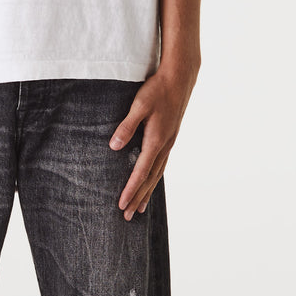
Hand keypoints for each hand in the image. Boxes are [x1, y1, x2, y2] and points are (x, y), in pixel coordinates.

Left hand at [109, 63, 197, 219]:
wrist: (180, 78)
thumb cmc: (157, 89)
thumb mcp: (138, 105)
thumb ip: (126, 126)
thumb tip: (114, 147)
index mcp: (156, 140)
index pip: (140, 172)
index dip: (130, 190)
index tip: (121, 205)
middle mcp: (164, 145)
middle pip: (150, 179)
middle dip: (138, 198)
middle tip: (127, 217)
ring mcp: (169, 142)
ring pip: (157, 174)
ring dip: (147, 192)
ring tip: (139, 208)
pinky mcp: (169, 137)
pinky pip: (161, 165)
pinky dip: (154, 178)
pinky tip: (150, 182)